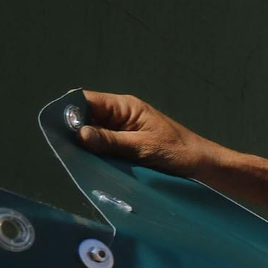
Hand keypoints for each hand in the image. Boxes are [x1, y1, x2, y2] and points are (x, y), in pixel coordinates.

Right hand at [75, 91, 226, 177]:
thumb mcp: (144, 148)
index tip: (61, 130)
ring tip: (81, 160)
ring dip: (89, 146)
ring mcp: (125, 131)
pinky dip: (100, 155)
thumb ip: (112, 141)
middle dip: (77, 131)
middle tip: (68, 150)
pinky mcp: (129, 146)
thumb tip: (80, 134)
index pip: (87, 100)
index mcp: (126, 106)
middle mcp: (122, 115)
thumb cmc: (181, 153)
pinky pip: (107, 147)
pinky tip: (95, 165)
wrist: (205, 167)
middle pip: (87, 117)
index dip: (70, 112)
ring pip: (95, 134)